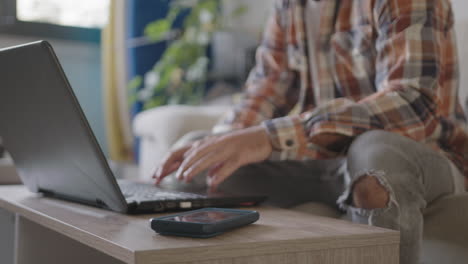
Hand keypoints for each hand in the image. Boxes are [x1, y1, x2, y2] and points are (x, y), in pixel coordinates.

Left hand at [153, 126, 272, 190]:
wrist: (265, 136)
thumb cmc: (247, 144)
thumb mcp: (228, 153)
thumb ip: (218, 165)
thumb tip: (210, 177)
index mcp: (214, 142)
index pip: (192, 150)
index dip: (180, 160)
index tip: (172, 169)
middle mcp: (219, 143)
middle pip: (196, 154)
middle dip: (184, 165)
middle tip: (177, 176)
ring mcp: (229, 148)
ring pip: (208, 158)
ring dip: (196, 168)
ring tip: (186, 178)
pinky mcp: (240, 155)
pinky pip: (227, 166)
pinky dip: (219, 175)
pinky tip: (213, 182)